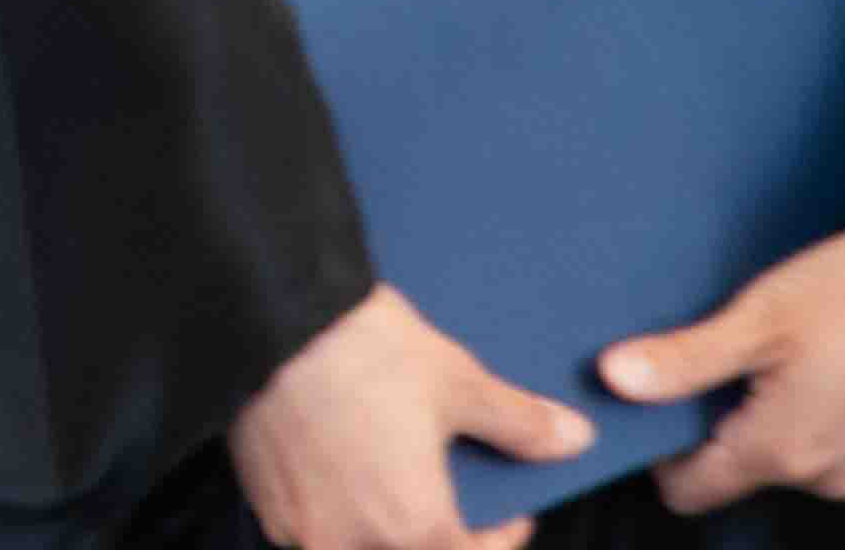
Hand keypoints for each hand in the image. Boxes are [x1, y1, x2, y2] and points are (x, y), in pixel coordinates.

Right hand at [229, 284, 590, 549]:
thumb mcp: (458, 382)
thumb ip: (520, 425)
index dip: (500, 540)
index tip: (507, 513)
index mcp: (417, 528)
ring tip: (391, 482)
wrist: (270, 317)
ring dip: (382, 530)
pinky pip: (311, 533)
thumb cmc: (366, 349)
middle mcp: (359, 545)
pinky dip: (334, 514)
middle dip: (436, 534)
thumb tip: (576, 440)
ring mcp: (306, 534)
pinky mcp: (268, 510)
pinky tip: (339, 468)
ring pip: (358, 548)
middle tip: (444, 497)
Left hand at [609, 225, 844, 513]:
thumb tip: (613, 381)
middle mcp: (823, 480)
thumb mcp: (759, 314)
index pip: (688, 492)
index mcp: (777, 452)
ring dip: (787, 415)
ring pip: (797, 457)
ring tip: (801, 350)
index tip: (669, 399)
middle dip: (732, 418)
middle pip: (744, 468)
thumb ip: (684, 360)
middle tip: (743, 351)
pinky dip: (835, 415)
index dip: (665, 452)